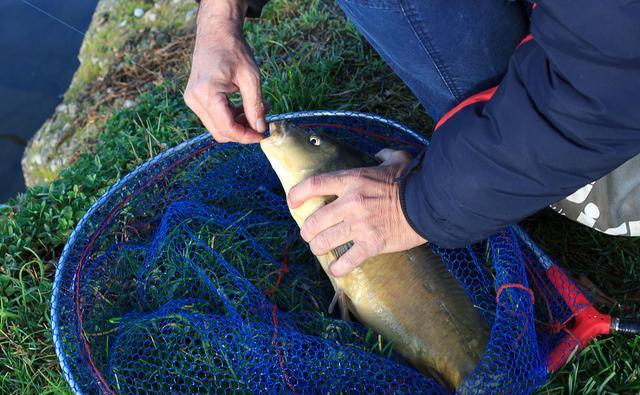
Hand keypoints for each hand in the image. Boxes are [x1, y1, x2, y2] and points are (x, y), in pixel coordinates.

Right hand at [184, 0, 265, 143]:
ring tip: (257, 111)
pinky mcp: (195, 99)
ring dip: (238, 126)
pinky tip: (244, 108)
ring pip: (217, 127)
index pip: (227, 128)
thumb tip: (260, 128)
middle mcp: (194, 99)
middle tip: (262, 123)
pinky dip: (230, 118)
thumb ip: (255, 105)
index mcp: (206, 93)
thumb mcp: (251, 77)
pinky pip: (214, 118)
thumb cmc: (233, 50)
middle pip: (220, 132)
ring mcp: (192, 100)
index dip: (246, 136)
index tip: (262, 135)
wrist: (216, 33)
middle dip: (242, 133)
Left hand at [288, 149, 426, 276]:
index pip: (313, 185)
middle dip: (307, 230)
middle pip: (314, 221)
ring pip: (324, 242)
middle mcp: (350, 203)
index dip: (297, 195)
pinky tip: (335, 268)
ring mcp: (359, 226)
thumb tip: (379, 156)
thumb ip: (382, 156)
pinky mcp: (371, 244)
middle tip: (309, 234)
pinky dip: (338, 268)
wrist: (430, 203)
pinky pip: (347, 261)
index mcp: (352, 180)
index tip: (293, 202)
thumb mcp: (395, 159)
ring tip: (320, 248)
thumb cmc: (412, 179)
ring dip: (318, 247)